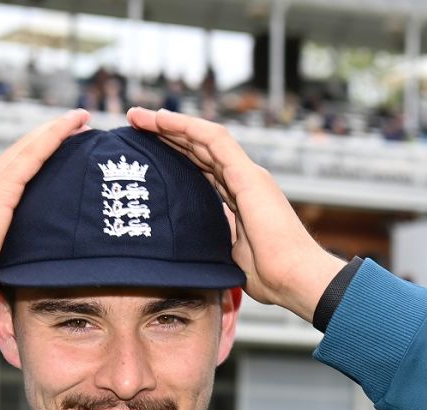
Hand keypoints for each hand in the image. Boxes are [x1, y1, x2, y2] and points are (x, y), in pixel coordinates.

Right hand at [0, 109, 90, 307]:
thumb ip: (7, 250)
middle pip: (22, 150)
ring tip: (79, 118)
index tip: (59, 142)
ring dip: (55, 130)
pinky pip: (31, 158)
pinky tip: (71, 129)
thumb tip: (26, 262)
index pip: (14, 169)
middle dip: (49, 133)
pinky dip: (52, 140)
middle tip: (77, 120)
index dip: (37, 152)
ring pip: (28, 147)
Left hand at [126, 107, 345, 322]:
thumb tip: (188, 246)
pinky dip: (187, 126)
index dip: (172, 154)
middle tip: (133, 122)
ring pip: (202, 137)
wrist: (292, 277)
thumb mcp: (227, 253)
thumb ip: (212, 239)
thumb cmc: (269, 275)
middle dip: (164, 133)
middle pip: (197, 148)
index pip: (200, 167)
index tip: (144, 149)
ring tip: (138, 116)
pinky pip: (214, 140)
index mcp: (238, 196)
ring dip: (169, 124)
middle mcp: (242, 179)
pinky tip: (163, 120)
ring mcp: (246, 174)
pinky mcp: (248, 174)